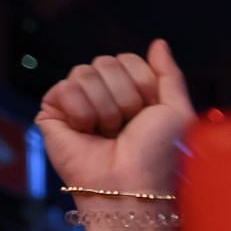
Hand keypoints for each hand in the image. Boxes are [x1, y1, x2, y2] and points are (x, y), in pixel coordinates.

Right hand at [37, 40, 193, 230]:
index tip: (148, 115)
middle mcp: (103, 96)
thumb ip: (169, 75)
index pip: (130, 60)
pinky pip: (65, 87)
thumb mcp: (177, 112)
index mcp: (131, 95)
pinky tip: (86, 133)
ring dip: (106, 107)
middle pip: (107, 61)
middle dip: (125, 96)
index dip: (144, 85)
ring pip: (86, 71)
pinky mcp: (52, 113)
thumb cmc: (159, 157)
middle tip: (127, 128)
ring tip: (108, 134)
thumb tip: (158, 42)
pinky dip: (81, 112)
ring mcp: (76, 104)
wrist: (134, 187)